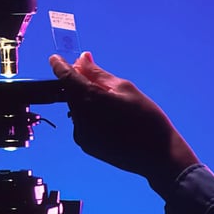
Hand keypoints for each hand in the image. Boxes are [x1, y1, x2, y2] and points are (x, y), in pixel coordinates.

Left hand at [49, 51, 199, 191]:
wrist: (158, 155)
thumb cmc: (146, 117)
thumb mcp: (124, 87)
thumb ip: (98, 74)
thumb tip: (81, 60)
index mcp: (90, 99)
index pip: (66, 77)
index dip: (59, 65)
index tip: (55, 58)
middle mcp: (81, 118)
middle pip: (71, 92)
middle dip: (78, 81)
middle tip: (95, 74)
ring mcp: (82, 134)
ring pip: (77, 107)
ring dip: (85, 98)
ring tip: (111, 100)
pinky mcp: (87, 146)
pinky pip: (82, 122)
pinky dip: (90, 114)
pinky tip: (110, 117)